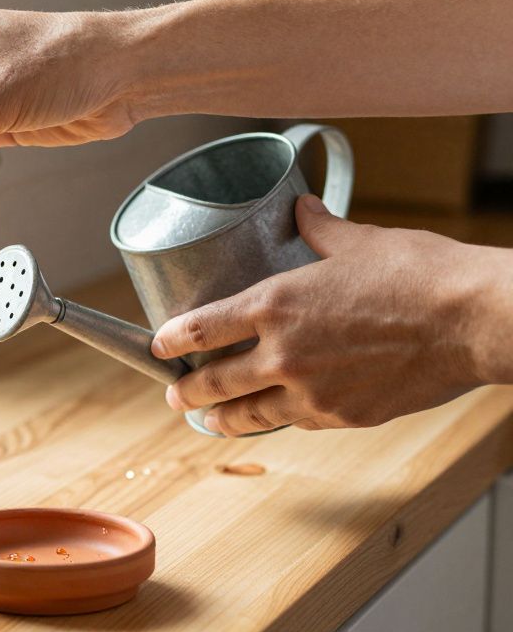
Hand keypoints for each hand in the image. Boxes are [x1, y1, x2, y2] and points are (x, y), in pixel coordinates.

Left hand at [151, 195, 512, 435]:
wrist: (473, 322)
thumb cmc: (420, 275)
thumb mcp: (359, 241)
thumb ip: (320, 229)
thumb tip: (301, 209)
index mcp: (276, 304)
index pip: (203, 328)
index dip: (173, 340)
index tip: (157, 346)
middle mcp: (283, 353)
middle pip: (215, 381)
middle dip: (187, 391)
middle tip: (173, 394)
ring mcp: (312, 391)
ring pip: (249, 414)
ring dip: (221, 418)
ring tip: (207, 420)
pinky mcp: (343, 417)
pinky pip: (295, 422)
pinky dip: (276, 420)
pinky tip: (270, 418)